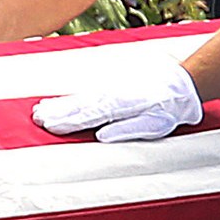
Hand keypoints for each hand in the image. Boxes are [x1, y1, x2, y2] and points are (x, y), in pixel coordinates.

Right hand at [32, 61, 204, 141]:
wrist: (182, 83)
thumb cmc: (169, 109)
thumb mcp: (155, 125)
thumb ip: (128, 130)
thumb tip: (101, 137)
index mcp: (121, 106)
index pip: (89, 115)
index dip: (68, 121)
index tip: (49, 126)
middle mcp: (112, 95)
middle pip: (79, 105)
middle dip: (57, 112)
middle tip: (36, 118)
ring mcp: (111, 89)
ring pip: (80, 98)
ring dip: (60, 104)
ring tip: (40, 110)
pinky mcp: (113, 87)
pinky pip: (87, 93)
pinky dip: (72, 97)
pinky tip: (62, 101)